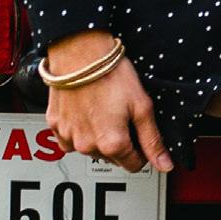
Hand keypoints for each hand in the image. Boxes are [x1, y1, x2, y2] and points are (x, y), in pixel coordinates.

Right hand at [42, 37, 171, 173]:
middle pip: (112, 157)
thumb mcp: (141, 106)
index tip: (140, 135)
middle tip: (123, 116)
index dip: (142, 151)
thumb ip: (152, 140)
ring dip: (99, 137)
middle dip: (120, 142)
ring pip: (91, 148)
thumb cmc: (110, 75)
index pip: (134, 165)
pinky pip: (70, 138)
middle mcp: (88, 146)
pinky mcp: (55, 126)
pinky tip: (87, 112)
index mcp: (112, 144)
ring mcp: (69, 137)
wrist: (79, 54)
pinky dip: (79, 130)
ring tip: (104, 110)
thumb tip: (165, 165)